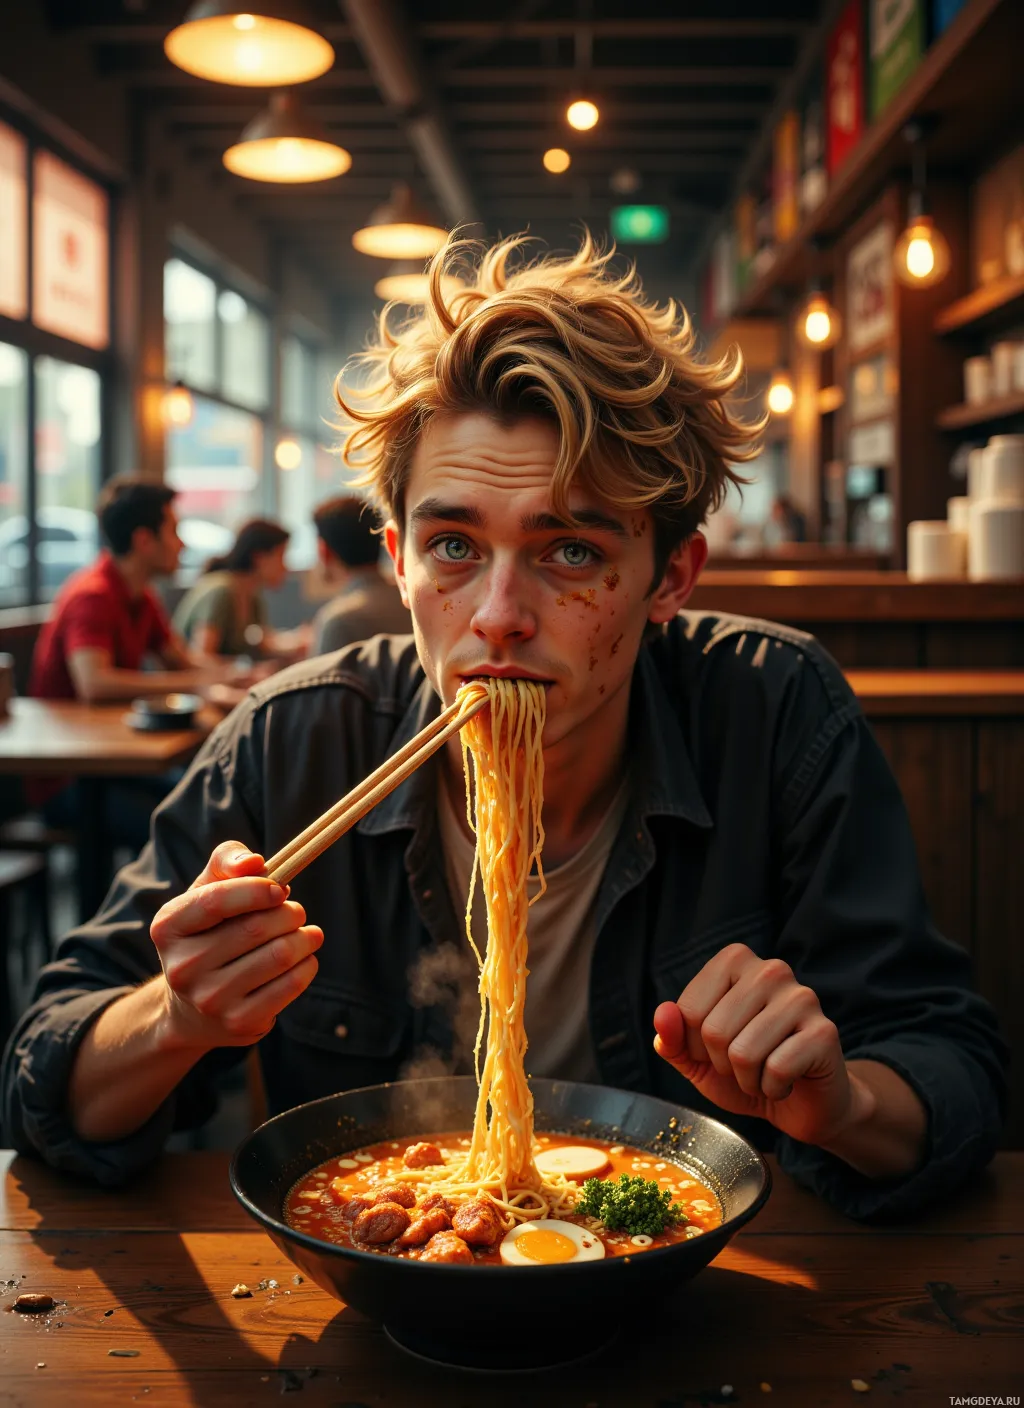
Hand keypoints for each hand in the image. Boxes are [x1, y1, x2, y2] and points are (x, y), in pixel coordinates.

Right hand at [150, 841, 322, 1053]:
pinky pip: (291, 984)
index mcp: (168, 926)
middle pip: (256, 928)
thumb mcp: (205, 891)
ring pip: (279, 955)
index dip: (256, 890)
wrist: (192, 1008)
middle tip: (295, 912)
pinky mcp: (239, 1022)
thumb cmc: (207, 934)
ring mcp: (209, 999)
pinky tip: (303, 959)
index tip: (280, 889)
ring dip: (305, 938)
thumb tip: (255, 862)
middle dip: (288, 913)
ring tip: (307, 934)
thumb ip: (227, 862)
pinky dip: (307, 965)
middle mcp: (182, 967)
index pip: (215, 901)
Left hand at [653, 944, 868, 1147]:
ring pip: (743, 1053)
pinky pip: (776, 1070)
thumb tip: (663, 1014)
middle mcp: (771, 969)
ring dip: (747, 1080)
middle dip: (722, 1064)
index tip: (717, 1050)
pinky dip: (773, 1089)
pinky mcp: (824, 1031)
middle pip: (714, 1031)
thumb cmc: (746, 1073)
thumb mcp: (697, 1060)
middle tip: (745, 1065)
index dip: (693, 1045)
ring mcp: (802, 998)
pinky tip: (788, 1082)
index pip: (687, 1009)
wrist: (801, 1105)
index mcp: (735, 961)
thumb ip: (673, 1039)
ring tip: (764, 1073)